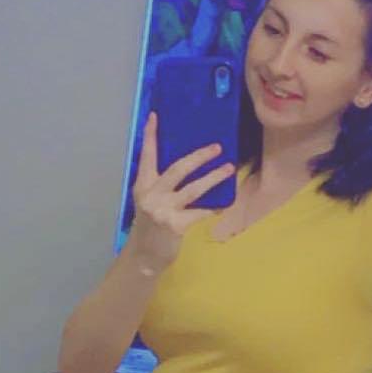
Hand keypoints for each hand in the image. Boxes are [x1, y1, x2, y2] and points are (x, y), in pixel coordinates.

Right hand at [128, 111, 234, 271]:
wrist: (144, 256)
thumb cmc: (150, 226)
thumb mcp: (149, 201)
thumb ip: (160, 185)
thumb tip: (185, 165)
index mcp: (142, 185)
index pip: (146, 155)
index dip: (150, 135)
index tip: (155, 116)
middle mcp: (151, 194)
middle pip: (178, 168)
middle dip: (199, 156)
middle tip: (217, 147)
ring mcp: (163, 209)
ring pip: (193, 189)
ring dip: (213, 178)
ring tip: (228, 168)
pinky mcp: (175, 225)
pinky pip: (200, 212)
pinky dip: (213, 207)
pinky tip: (224, 204)